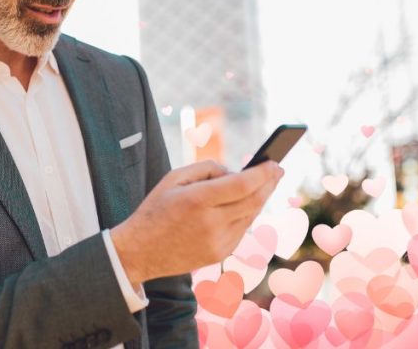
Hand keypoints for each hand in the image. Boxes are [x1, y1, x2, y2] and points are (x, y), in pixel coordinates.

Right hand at [110, 159, 282, 285]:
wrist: (140, 251)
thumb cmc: (156, 209)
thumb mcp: (173, 178)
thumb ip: (206, 168)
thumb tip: (235, 172)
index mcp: (197, 200)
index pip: (243, 184)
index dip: (263, 173)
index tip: (274, 162)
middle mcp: (211, 223)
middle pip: (254, 200)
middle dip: (269, 183)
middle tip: (277, 170)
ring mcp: (217, 242)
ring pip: (251, 215)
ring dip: (259, 198)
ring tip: (263, 184)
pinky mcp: (220, 254)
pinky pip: (242, 229)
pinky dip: (246, 214)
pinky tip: (245, 204)